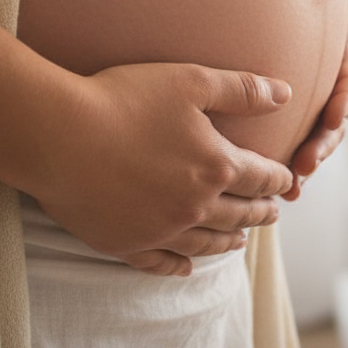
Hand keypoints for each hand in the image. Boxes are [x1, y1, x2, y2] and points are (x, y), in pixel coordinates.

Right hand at [34, 62, 294, 276]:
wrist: (59, 135)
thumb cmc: (124, 99)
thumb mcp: (192, 81)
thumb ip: (243, 89)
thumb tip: (287, 94)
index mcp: (217, 166)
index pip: (261, 177)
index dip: (278, 179)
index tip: (288, 181)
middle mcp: (196, 206)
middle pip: (239, 213)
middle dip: (260, 213)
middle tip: (272, 213)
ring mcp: (160, 229)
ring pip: (206, 242)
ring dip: (228, 240)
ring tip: (240, 241)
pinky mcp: (125, 243)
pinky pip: (160, 262)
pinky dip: (178, 265)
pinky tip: (185, 266)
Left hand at [282, 0, 347, 200]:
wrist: (278, 27)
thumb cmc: (310, 10)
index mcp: (342, 66)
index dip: (344, 100)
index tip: (334, 113)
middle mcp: (331, 95)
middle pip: (333, 124)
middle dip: (323, 144)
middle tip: (306, 161)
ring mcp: (312, 114)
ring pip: (314, 143)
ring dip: (306, 164)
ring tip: (292, 182)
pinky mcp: (291, 126)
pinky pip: (294, 151)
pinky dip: (289, 170)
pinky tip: (279, 191)